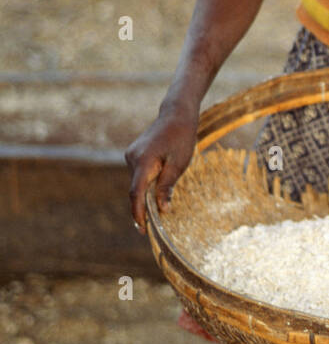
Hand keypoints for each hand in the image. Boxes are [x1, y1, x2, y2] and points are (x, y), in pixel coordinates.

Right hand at [125, 106, 197, 233]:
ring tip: (154, 213)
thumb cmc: (182, 137)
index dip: (138, 213)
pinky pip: (138, 176)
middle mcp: (132, 158)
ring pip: (136, 183)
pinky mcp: (134, 154)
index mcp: (143, 160)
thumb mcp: (179, 164)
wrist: (176, 114)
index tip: (142, 229)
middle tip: (150, 228)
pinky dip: (144, 187)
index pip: (136, 193)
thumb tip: (161, 209)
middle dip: (142, 209)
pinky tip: (154, 195)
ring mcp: (131, 155)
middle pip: (135, 190)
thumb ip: (167, 186)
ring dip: (144, 197)